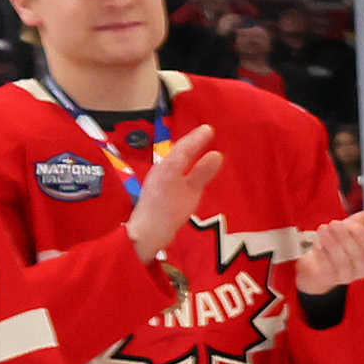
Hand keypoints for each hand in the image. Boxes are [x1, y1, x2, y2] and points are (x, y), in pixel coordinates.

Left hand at [125, 124, 227, 271]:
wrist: (146, 234)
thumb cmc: (166, 213)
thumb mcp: (188, 192)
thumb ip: (202, 173)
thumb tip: (217, 154)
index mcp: (168, 168)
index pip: (184, 148)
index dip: (197, 138)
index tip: (210, 128)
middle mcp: (163, 170)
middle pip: (179, 152)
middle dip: (192, 142)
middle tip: (207, 133)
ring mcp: (161, 181)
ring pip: (176, 161)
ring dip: (188, 152)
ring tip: (200, 146)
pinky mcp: (162, 192)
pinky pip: (176, 171)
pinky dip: (185, 164)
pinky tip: (190, 169)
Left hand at [287, 192, 363, 295]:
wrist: (319, 259)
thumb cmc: (342, 241)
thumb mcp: (359, 223)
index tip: (352, 224)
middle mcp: (362, 268)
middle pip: (359, 257)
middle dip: (345, 238)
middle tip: (334, 224)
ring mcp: (346, 276)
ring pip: (343, 263)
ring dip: (332, 244)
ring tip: (323, 229)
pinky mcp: (329, 279)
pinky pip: (328, 270)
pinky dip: (323, 256)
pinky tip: (317, 244)